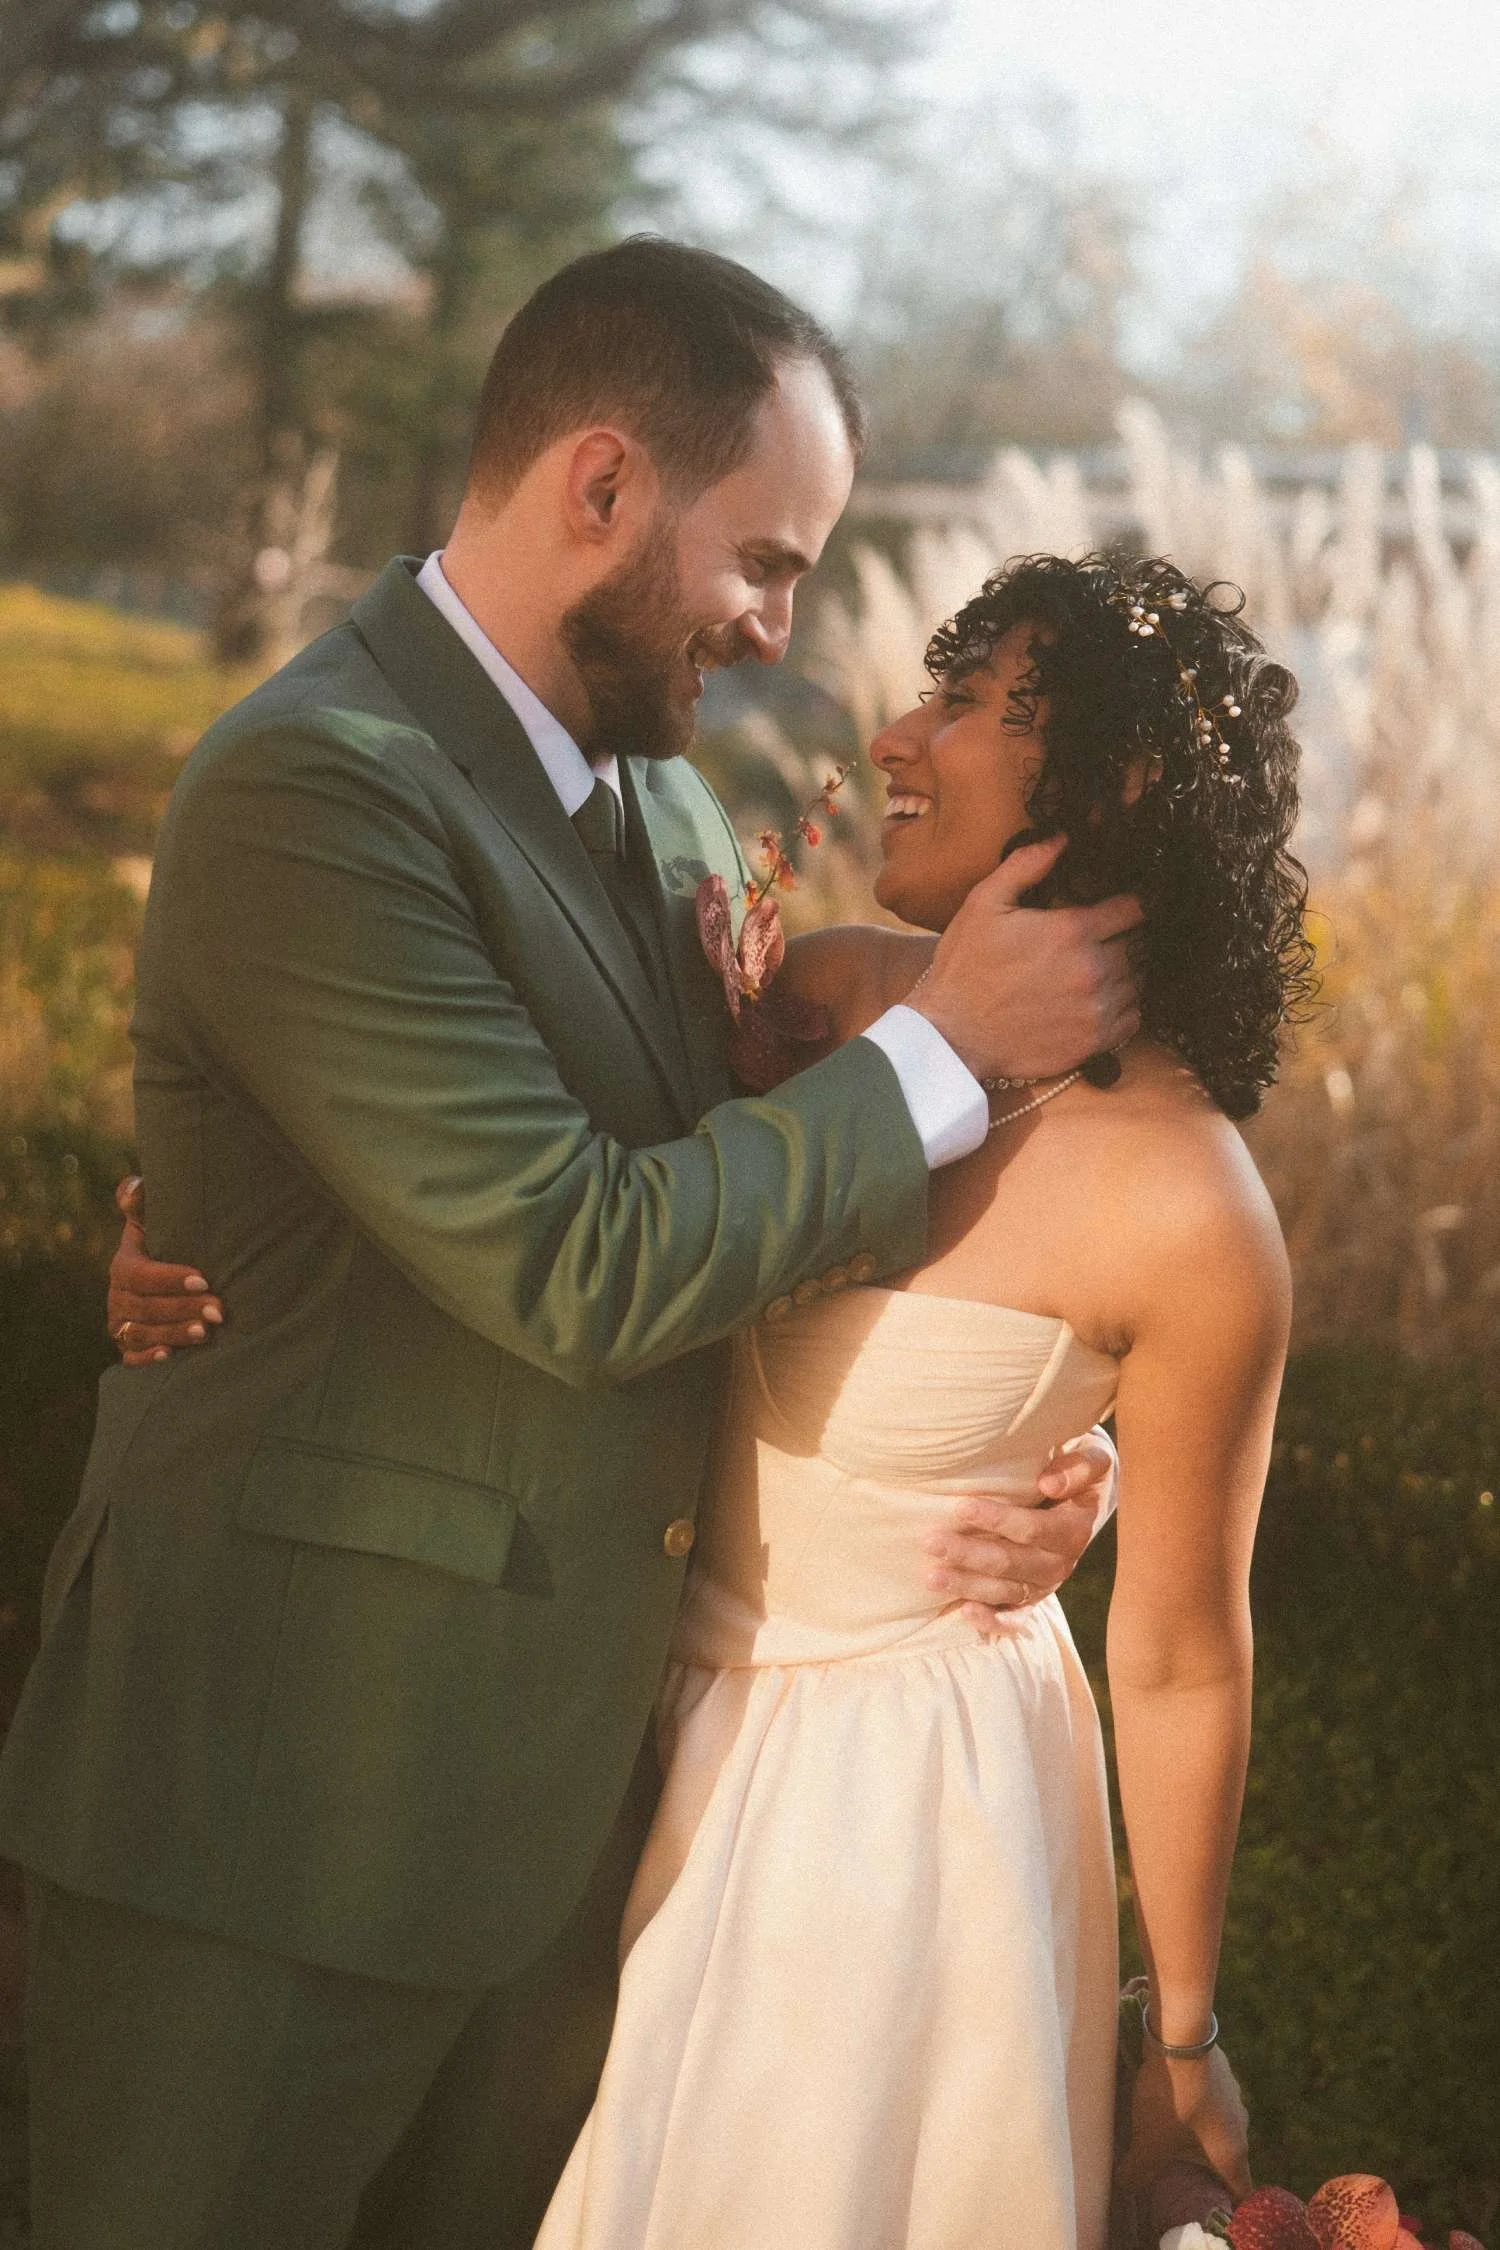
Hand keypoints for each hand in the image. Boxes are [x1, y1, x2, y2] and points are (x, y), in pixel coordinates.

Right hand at [107, 1177, 223, 1366]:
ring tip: (206, 1333)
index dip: (169, 1278)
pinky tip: (170, 1357)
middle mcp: (118, 1297)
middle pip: (144, 1308)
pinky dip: (147, 1360)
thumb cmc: (172, 1243)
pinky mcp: (129, 1347)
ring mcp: (121, 1324)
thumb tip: (135, 1187)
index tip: (204, 1278)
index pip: (140, 1274)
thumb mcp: (159, 1220)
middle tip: (219, 1311)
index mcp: (124, 1265)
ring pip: (140, 1334)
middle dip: (183, 1309)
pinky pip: (130, 1359)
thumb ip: (146, 1202)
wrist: (171, 1276)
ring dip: (173, 1334)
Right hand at [910, 834, 1142, 1081]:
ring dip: (1124, 974)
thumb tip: (1062, 838)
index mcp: (1072, 931)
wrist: (952, 1036)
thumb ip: (1026, 865)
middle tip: (1103, 942)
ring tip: (1097, 972)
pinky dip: (1123, 1009)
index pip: (1135, 909)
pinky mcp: (1094, 1042)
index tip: (1119, 908)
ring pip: (1137, 982)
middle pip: (1139, 945)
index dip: (1130, 904)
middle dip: (1125, 939)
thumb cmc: (964, 968)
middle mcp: (1093, 969)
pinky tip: (1098, 1002)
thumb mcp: (984, 904)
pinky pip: (1132, 1020)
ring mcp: (1096, 1009)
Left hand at [924, 1430, 1114, 1633]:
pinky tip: (966, 1613)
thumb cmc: (1079, 1468)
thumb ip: (1080, 1465)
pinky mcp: (1032, 1598)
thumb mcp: (1093, 1455)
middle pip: (1011, 1563)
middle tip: (930, 1541)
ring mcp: (1045, 1584)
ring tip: (931, 1577)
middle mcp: (1062, 1562)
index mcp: (1075, 1527)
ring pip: (1005, 1591)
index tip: (961, 1507)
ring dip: (968, 1586)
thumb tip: (1049, 1483)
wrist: (1086, 1498)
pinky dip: (993, 1621)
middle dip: (969, 1553)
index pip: (1033, 1528)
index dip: (998, 1520)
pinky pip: (1016, 1618)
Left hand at [1116, 2043, 1251, 2207]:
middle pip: (1227, 2160)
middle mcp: (1240, 2126)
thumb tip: (1124, 2187)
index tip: (1220, 2216)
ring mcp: (1232, 2096)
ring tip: (1173, 2141)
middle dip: (1208, 2172)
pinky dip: (1194, 2108)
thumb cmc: (1172, 2096)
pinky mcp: (1219, 2073)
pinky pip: (1208, 2101)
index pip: (1241, 2193)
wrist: (1179, 2035)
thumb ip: (1137, 2171)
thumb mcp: (1149, 2141)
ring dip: (1199, 2136)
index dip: (1231, 2208)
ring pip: (1218, 2127)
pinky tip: (1171, 2103)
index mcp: (1232, 2153)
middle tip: (1185, 2181)